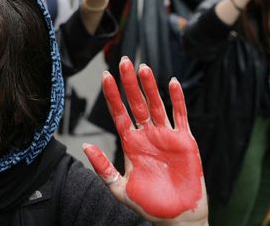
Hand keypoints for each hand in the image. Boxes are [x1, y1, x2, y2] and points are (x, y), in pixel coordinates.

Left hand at [83, 57, 206, 222]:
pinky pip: (181, 115)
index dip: (112, 95)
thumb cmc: (149, 206)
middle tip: (123, 61)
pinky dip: (177, 99)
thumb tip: (84, 146)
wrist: (177, 218)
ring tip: (142, 67)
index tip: (105, 76)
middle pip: (137, 103)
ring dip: (150, 86)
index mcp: (131, 144)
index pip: (119, 113)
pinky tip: (172, 83)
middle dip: (129, 83)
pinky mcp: (185, 141)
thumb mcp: (119, 188)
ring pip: (157, 104)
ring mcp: (166, 136)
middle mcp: (147, 135)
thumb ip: (102, 167)